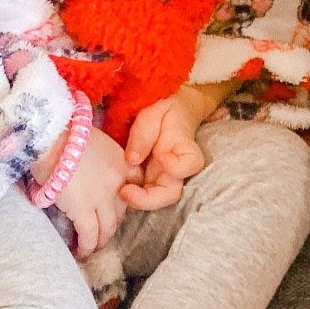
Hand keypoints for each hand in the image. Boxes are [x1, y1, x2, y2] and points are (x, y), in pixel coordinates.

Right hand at [40, 124, 130, 260]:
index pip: (134, 186)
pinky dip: (87, 247)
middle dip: (111, 223)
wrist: (51, 135)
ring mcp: (102, 197)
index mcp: (121, 162)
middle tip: (101, 232)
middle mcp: (118, 181)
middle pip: (121, 211)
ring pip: (108, 227)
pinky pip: (89, 235)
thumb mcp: (92, 141)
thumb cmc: (64, 133)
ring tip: (92, 248)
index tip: (113, 209)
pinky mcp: (83, 209)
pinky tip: (81, 253)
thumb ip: (96, 159)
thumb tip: (83, 173)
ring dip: (101, 240)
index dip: (123, 200)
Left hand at [122, 84, 223, 210]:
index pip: (191, 164)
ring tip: (119, 191)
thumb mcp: (153, 111)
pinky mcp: (150, 179)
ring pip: (156, 199)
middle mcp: (176, 167)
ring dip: (138, 201)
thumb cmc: (163, 108)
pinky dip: (131, 196)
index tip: (160, 157)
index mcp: (184, 148)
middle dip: (148, 199)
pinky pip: (143, 194)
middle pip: (171, 194)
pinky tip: (118, 188)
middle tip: (125, 191)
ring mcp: (163, 176)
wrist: (167, 110)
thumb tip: (131, 159)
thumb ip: (144, 134)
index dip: (177, 167)